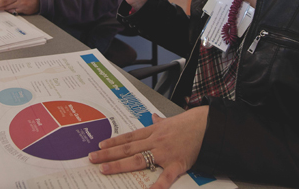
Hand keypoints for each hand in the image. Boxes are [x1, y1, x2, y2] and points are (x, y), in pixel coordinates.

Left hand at [0, 0, 39, 14]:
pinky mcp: (26, 12)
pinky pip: (17, 13)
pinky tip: (11, 10)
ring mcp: (23, 8)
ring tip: (0, 10)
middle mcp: (20, 2)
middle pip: (6, 7)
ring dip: (6, 10)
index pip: (4, 1)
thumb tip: (7, 0)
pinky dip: (13, 11)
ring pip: (11, 11)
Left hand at [89, 107, 208, 188]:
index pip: (129, 138)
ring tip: (105, 169)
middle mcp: (155, 141)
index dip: (113, 142)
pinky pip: (165, 177)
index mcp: (153, 132)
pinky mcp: (176, 164)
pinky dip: (156, 185)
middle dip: (108, 154)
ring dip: (119, 165)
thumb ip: (159, 121)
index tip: (99, 146)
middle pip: (127, 149)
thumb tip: (153, 117)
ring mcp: (164, 153)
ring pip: (138, 159)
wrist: (206, 125)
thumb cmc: (189, 124)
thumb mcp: (170, 120)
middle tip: (92, 158)